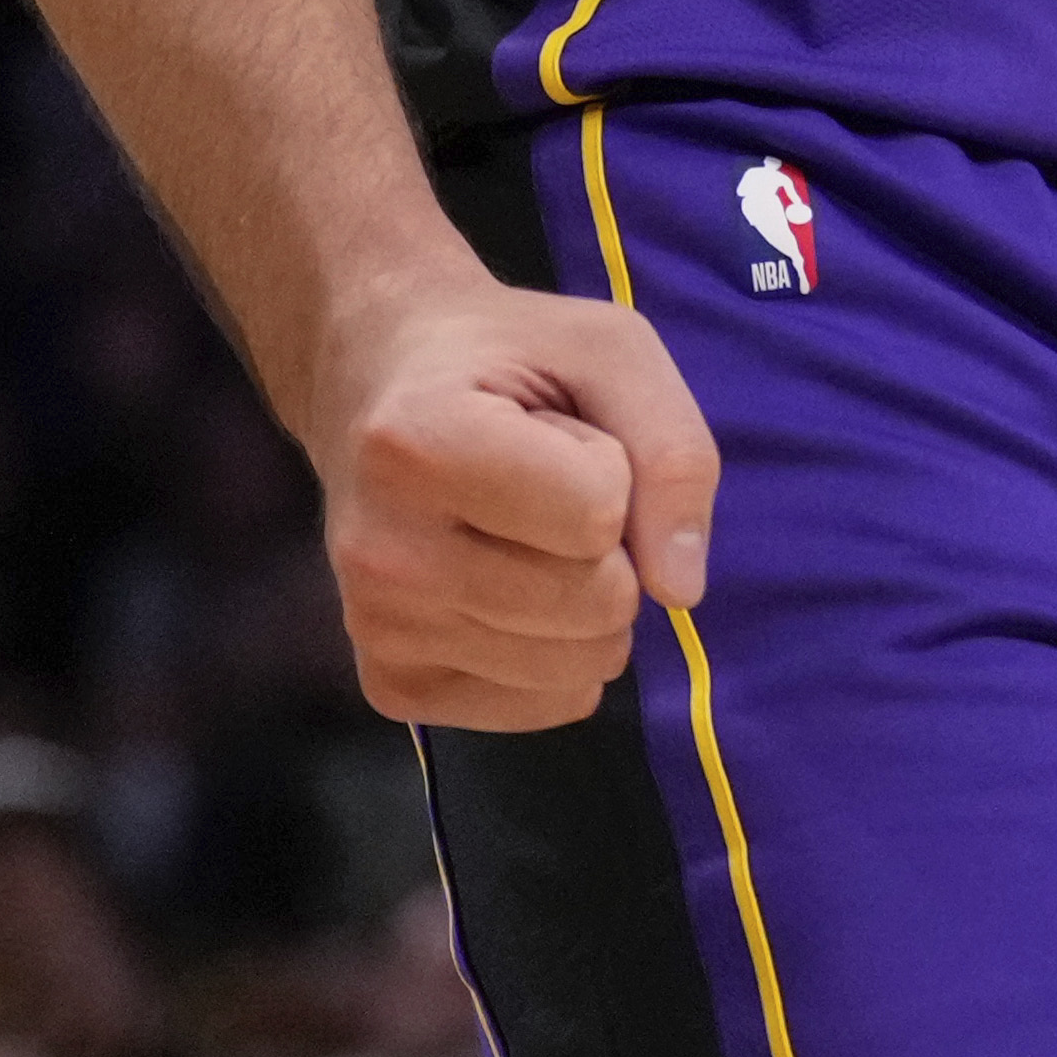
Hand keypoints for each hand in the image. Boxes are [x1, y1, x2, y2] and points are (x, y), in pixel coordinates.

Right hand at [304, 261, 717, 730]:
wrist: (373, 388)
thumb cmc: (502, 359)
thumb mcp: (609, 349)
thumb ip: (673, 449)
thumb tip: (682, 591)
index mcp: (417, 443)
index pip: (599, 515)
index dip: (613, 467)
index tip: (554, 431)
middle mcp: (380, 551)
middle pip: (596, 604)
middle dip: (608, 545)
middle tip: (542, 485)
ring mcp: (377, 630)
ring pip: (578, 668)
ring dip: (586, 599)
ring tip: (518, 530)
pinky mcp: (390, 687)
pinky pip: (545, 707)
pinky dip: (558, 654)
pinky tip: (503, 585)